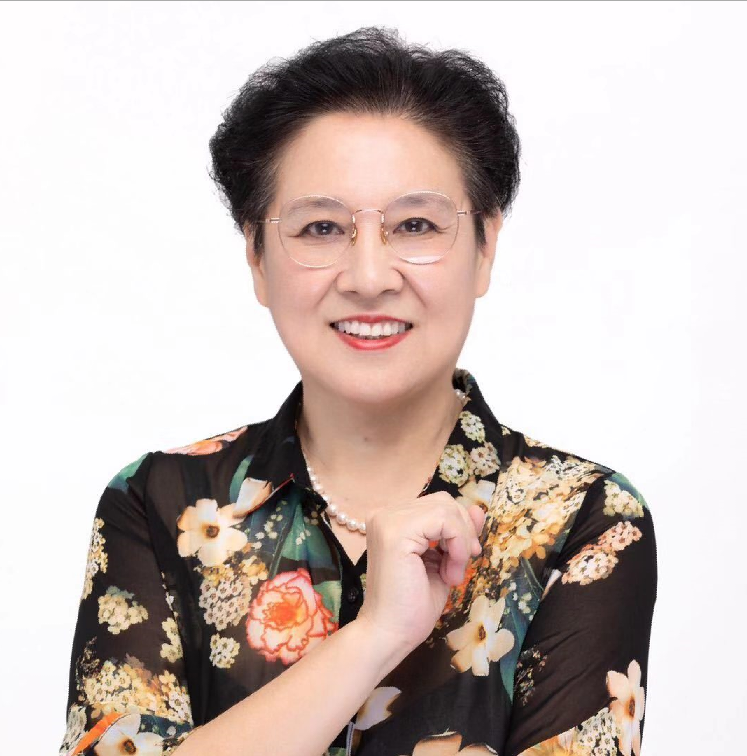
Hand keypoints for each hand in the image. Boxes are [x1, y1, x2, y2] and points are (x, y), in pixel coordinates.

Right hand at [356, 491, 485, 654]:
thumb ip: (459, 532)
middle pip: (443, 502)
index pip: (438, 505)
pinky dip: (457, 545)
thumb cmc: (412, 606)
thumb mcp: (445, 561)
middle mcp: (385, 514)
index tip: (465, 558)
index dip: (460, 528)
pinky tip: (449, 572)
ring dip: (460, 542)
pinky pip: (444, 520)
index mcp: (391, 520)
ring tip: (451, 573)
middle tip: (460, 567)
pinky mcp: (395, 532)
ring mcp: (387, 520)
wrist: (389, 635)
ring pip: (445, 508)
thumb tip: (478, 509)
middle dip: (463, 532)